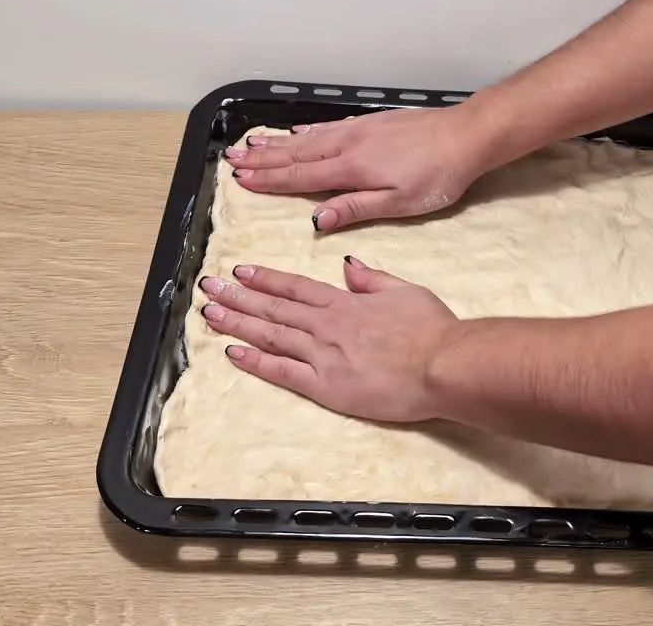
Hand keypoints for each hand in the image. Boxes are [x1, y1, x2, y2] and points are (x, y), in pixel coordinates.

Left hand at [197, 257, 457, 422]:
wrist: (443, 364)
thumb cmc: (434, 330)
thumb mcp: (406, 291)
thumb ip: (373, 279)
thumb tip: (348, 265)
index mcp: (347, 302)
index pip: (296, 287)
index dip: (266, 278)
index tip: (241, 270)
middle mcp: (328, 325)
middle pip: (274, 308)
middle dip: (239, 296)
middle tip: (209, 287)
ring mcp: (324, 355)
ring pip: (271, 335)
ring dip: (238, 323)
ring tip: (210, 313)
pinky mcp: (327, 387)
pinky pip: (283, 372)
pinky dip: (255, 362)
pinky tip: (232, 353)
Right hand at [225, 105, 499, 231]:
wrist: (466, 136)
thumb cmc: (438, 176)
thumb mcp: (398, 203)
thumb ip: (355, 208)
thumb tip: (317, 220)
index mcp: (352, 169)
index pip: (301, 176)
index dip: (269, 180)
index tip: (241, 180)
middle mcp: (349, 145)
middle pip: (296, 153)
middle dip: (262, 158)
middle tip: (231, 159)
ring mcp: (359, 130)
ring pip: (308, 137)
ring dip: (277, 143)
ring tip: (251, 143)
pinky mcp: (372, 123)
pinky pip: (328, 126)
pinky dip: (307, 129)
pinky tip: (296, 130)